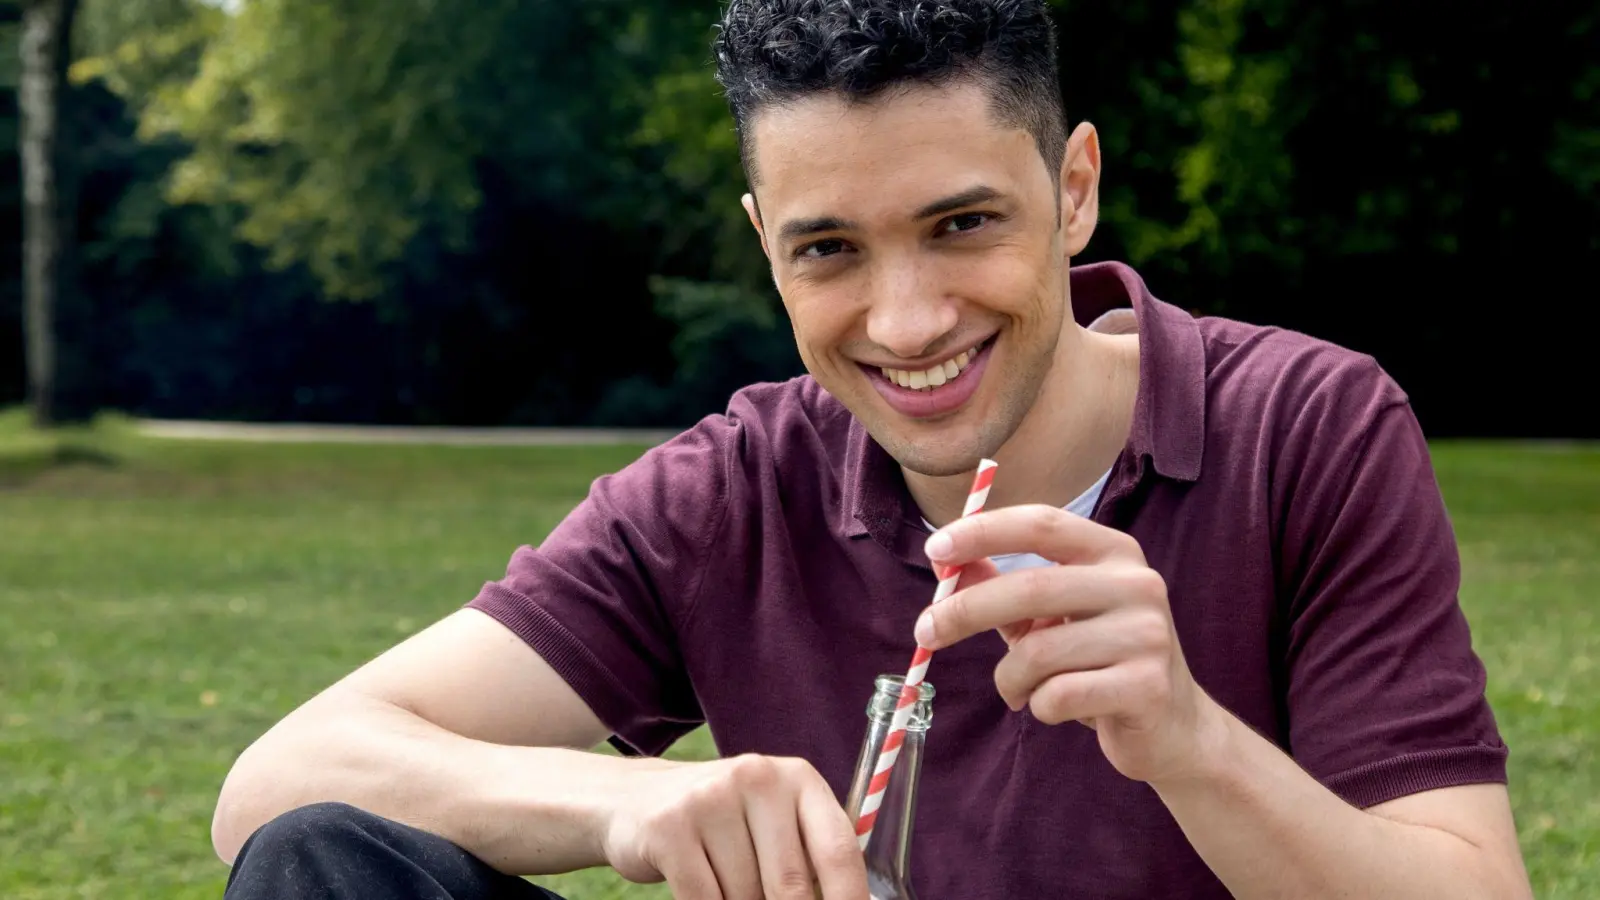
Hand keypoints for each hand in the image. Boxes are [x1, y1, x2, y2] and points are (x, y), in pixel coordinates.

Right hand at [599, 754, 868, 899]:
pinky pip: (702, 899)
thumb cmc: (723, 823)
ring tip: (725, 887)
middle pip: (791, 886)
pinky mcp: (670, 827)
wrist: (637, 798)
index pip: (839, 850)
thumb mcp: (772, 823)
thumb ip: (807, 858)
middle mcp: (758, 779)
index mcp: (798, 779)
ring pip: (744, 897)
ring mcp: (710, 799)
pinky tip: (702, 894)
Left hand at [913, 504, 1224, 785]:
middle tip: (925, 632)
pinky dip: (1038, 706)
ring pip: (1038, 653)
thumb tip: (941, 558)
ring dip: (1008, 678)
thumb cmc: (1099, 662)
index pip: (1041, 524)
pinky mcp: (1147, 687)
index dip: (984, 531)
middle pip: (1030, 587)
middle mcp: (1137, 584)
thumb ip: (1000, 584)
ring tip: (1016, 690)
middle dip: (964, 611)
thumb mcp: (1049, 616)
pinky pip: (1058, 696)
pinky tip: (1053, 708)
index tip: (935, 547)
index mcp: (1114, 552)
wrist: (1173, 728)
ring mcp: (1147, 635)